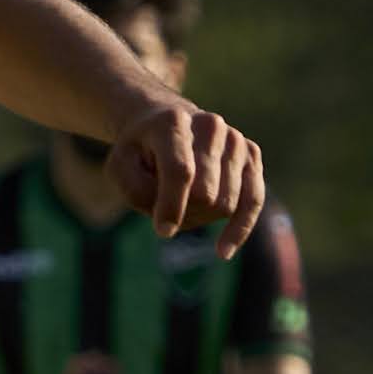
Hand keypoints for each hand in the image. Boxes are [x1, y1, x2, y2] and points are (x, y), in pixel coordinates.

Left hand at [103, 94, 266, 252]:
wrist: (167, 123)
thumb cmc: (141, 151)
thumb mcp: (119, 166)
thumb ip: (136, 190)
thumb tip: (170, 218)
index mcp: (174, 122)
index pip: (181, 171)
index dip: (172, 206)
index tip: (163, 231)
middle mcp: (210, 126)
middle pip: (205, 194)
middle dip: (184, 212)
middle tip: (163, 208)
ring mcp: (235, 139)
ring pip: (225, 202)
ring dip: (201, 217)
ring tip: (182, 201)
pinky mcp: (251, 155)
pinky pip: (253, 200)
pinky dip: (239, 228)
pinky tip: (223, 252)